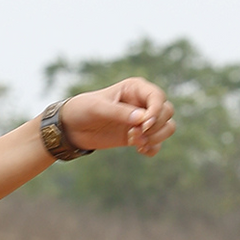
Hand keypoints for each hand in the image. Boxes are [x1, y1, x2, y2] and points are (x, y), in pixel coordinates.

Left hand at [58, 78, 175, 157]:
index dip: (156, 112)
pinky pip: (157, 142)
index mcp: (135, 88)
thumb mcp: (98, 108)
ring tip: (136, 143)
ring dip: (156, 138)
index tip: (144, 125)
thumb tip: (142, 119)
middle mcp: (142, 102)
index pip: (158, 97)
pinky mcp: (138, 135)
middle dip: (156, 126)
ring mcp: (142, 120)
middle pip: (167, 112)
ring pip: (167, 127)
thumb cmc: (83, 110)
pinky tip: (139, 150)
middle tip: (133, 135)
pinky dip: (153, 148)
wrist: (72, 127)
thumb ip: (119, 113)